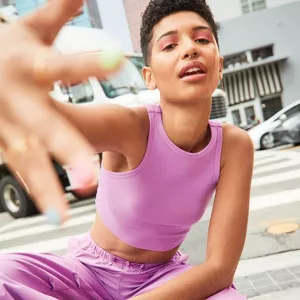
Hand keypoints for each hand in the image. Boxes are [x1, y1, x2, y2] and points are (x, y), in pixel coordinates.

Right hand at [0, 0, 122, 223]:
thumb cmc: (3, 47)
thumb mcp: (28, 27)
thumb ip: (57, 11)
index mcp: (27, 66)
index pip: (60, 65)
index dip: (86, 64)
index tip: (118, 63)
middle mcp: (17, 101)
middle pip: (45, 128)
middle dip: (68, 152)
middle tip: (91, 179)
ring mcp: (6, 127)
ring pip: (29, 161)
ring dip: (47, 189)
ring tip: (65, 216)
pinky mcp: (0, 144)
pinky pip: (21, 170)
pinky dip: (37, 192)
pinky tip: (53, 213)